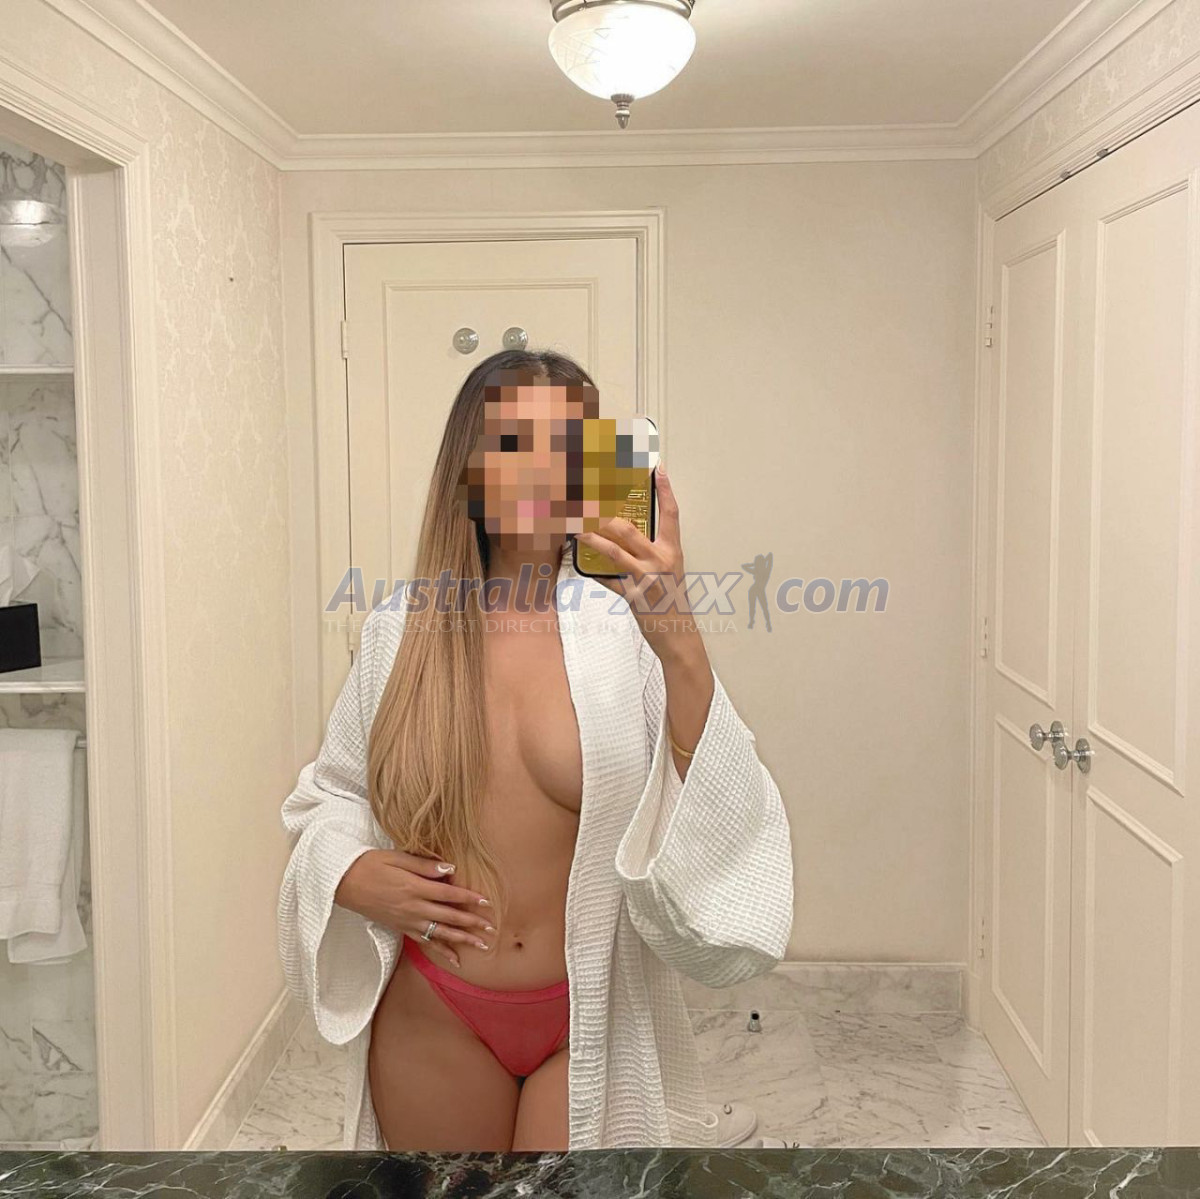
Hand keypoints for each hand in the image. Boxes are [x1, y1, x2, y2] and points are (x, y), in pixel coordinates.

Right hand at [334, 850, 493, 968]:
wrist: (342, 883)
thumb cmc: (369, 865)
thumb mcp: (396, 858)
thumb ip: (424, 865)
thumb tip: (450, 868)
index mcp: (413, 888)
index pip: (447, 894)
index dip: (468, 898)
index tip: (486, 903)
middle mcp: (412, 908)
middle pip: (448, 917)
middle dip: (471, 923)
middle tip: (491, 929)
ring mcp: (406, 921)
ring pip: (439, 933)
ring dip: (462, 940)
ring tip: (481, 946)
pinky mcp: (400, 928)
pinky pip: (424, 942)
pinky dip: (441, 950)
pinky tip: (455, 959)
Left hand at [576, 463, 702, 661]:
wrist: (678, 635)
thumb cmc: (673, 602)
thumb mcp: (670, 572)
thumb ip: (653, 553)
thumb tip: (628, 535)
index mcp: (673, 551)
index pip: (671, 514)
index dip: (665, 490)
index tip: (659, 468)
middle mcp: (660, 561)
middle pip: (628, 529)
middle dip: (604, 514)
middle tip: (587, 500)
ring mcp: (646, 578)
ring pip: (613, 551)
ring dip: (591, 538)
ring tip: (575, 527)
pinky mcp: (633, 596)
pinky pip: (607, 580)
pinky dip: (593, 572)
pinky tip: (580, 564)